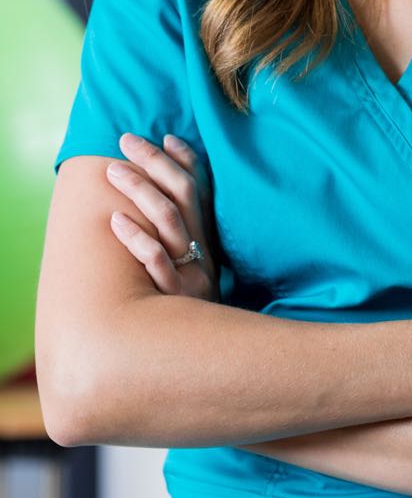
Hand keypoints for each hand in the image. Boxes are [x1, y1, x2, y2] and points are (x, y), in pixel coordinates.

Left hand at [106, 133, 220, 302]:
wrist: (212, 361)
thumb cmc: (195, 310)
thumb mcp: (200, 268)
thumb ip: (191, 232)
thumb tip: (175, 187)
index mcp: (210, 240)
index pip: (201, 188)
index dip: (183, 160)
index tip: (164, 135)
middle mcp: (203, 251)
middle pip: (183, 196)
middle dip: (154, 164)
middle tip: (126, 141)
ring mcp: (191, 273)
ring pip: (169, 221)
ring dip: (140, 191)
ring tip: (113, 170)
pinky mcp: (175, 297)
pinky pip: (156, 262)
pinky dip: (136, 239)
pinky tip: (115, 221)